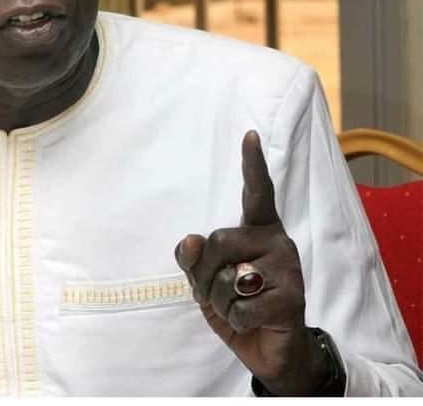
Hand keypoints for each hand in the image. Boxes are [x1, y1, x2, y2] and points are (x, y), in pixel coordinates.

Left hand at [174, 130, 329, 394]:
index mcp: (258, 229)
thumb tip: (190, 240)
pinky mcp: (293, 298)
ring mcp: (288, 268)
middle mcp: (277, 241)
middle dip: (205, 273)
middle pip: (218, 240)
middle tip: (221, 290)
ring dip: (220, 302)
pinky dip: (235, 321)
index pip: (257, 192)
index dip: (252, 164)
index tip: (249, 134)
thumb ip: (194, 257)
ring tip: (241, 306)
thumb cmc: (237, 303)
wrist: (271, 349)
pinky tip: (254, 321)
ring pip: (227, 279)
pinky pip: (239, 308)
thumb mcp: (206, 279)